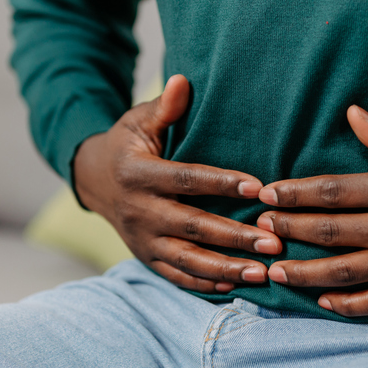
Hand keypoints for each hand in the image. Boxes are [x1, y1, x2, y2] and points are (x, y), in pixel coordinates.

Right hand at [74, 74, 280, 292]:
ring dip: (225, 268)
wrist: (93, 179)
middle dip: (234, 237)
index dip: (221, 184)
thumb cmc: (128, 144)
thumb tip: (183, 81)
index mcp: (138, 173)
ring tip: (262, 273)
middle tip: (274, 243)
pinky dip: (203, 284)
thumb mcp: (139, 121)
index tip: (258, 188)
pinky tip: (235, 286)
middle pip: (192, 226)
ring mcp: (141, 239)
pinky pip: (175, 275)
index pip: (186, 179)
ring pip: (187, 259)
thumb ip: (164, 107)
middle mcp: (139, 210)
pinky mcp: (145, 257)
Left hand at [256, 106, 367, 316]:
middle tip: (258, 231)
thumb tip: (351, 115)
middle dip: (289, 232)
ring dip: (305, 274)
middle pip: (331, 233)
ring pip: (345, 274)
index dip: (294, 193)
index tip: (266, 194)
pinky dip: (349, 305)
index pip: (334, 192)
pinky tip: (323, 302)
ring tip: (273, 272)